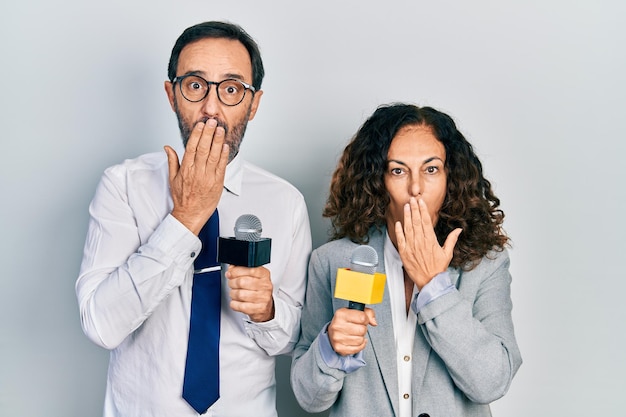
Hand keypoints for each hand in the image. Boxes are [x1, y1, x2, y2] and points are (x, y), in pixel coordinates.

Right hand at [164, 119, 229, 234]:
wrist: (190, 214)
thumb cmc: (182, 197)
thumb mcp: (173, 178)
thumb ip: (172, 161)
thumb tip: (167, 147)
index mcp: (185, 169)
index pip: (191, 148)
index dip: (196, 135)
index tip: (200, 125)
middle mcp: (196, 172)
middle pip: (203, 148)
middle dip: (208, 133)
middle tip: (212, 122)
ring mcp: (208, 177)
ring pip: (213, 155)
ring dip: (217, 141)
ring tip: (220, 129)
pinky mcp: (217, 183)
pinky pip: (221, 166)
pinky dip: (223, 155)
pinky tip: (225, 145)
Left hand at [226, 265, 274, 321]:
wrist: (264, 307)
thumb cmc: (258, 290)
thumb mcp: (253, 276)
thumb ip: (242, 270)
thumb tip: (231, 268)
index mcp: (264, 275)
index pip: (250, 269)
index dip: (236, 271)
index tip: (230, 273)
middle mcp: (265, 286)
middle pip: (242, 282)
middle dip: (232, 282)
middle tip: (232, 283)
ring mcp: (263, 298)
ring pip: (239, 294)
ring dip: (233, 293)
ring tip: (235, 293)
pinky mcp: (258, 309)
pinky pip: (239, 306)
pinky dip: (234, 304)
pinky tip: (237, 301)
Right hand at [327, 307, 376, 355]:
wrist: (332, 332)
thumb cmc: (345, 321)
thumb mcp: (355, 312)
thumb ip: (368, 313)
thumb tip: (374, 322)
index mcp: (341, 314)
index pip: (362, 317)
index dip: (366, 319)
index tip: (362, 320)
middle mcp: (337, 326)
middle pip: (362, 330)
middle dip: (363, 329)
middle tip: (358, 327)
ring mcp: (337, 338)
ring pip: (360, 340)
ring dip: (361, 337)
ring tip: (355, 334)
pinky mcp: (339, 348)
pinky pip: (357, 349)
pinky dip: (359, 345)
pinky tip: (355, 341)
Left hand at [395, 197, 461, 289]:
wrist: (429, 281)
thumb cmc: (438, 268)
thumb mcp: (448, 253)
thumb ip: (452, 240)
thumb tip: (459, 230)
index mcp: (431, 240)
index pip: (426, 221)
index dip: (423, 210)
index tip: (421, 202)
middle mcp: (420, 242)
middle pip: (416, 221)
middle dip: (414, 209)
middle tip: (412, 199)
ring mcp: (411, 247)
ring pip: (408, 228)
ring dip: (407, 216)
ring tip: (406, 206)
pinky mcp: (404, 253)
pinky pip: (400, 239)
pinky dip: (399, 230)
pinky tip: (398, 223)